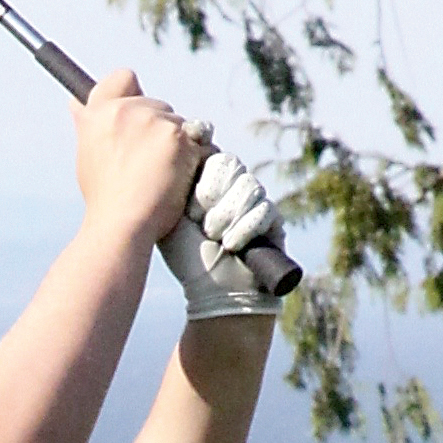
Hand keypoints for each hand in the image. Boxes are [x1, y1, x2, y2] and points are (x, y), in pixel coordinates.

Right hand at [72, 69, 210, 250]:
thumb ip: (89, 126)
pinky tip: (178, 180)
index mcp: (100, 113)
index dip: (134, 94)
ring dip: (178, 146)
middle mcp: (126, 110)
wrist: (121, 224)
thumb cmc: (104, 198)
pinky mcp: (178, 137)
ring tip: (161, 177)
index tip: (138, 114)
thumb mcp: (88, 156)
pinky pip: (198, 143)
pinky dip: (193, 160)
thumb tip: (75, 103)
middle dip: (160, 131)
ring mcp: (155, 121)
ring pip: (180, 124)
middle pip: (159, 106)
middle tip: (150, 166)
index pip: (124, 79)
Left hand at [162, 149, 287, 318]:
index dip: (203, 176)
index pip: (213, 156)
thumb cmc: (187, 258)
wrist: (213, 291)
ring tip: (214, 238)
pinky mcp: (273, 219)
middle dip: (212, 196)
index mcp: (209, 182)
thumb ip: (169, 184)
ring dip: (226, 216)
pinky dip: (244, 229)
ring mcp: (255, 201)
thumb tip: (172, 150)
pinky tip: (232, 245)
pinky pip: (264, 208)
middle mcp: (234, 188)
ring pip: (247, 186)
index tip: (191, 207)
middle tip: (201, 224)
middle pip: (230, 165)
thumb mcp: (170, 215)